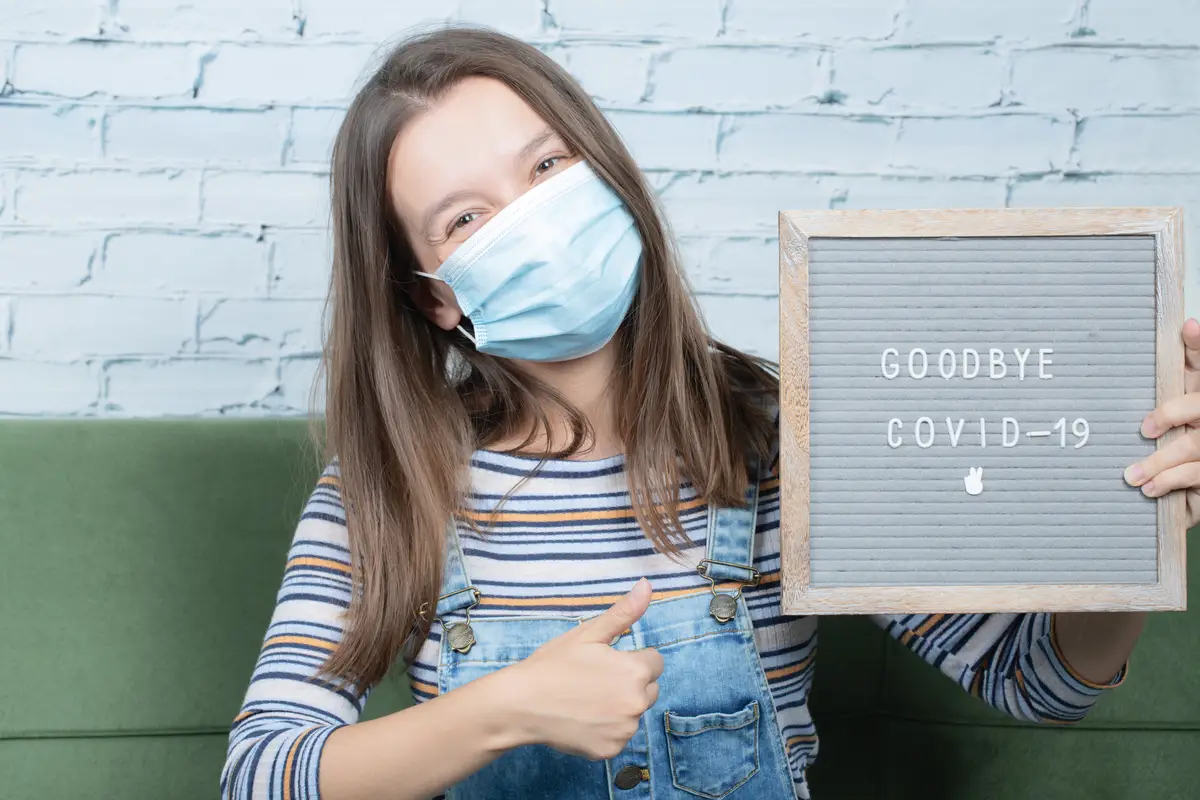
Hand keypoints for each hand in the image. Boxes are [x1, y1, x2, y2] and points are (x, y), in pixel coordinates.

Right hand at [498, 577, 662, 759]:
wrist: (521, 704)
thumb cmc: (554, 664)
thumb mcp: (589, 633)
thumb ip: (624, 612)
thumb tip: (647, 585)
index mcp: (635, 671)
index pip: (655, 662)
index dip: (632, 659)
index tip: (607, 662)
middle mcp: (636, 703)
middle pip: (649, 689)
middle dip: (630, 683)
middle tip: (596, 680)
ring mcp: (624, 730)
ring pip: (634, 713)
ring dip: (619, 707)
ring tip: (586, 700)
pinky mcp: (611, 750)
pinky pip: (619, 735)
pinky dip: (607, 729)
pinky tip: (583, 719)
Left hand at [1124, 317, 1199, 525]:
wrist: (1197, 463)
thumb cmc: (1187, 429)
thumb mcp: (1182, 398)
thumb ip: (1186, 366)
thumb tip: (1188, 325)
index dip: (1198, 345)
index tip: (1189, 327)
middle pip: (1198, 406)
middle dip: (1172, 415)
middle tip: (1144, 429)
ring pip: (1194, 448)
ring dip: (1160, 463)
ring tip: (1131, 476)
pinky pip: (1194, 476)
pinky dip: (1171, 482)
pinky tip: (1150, 488)